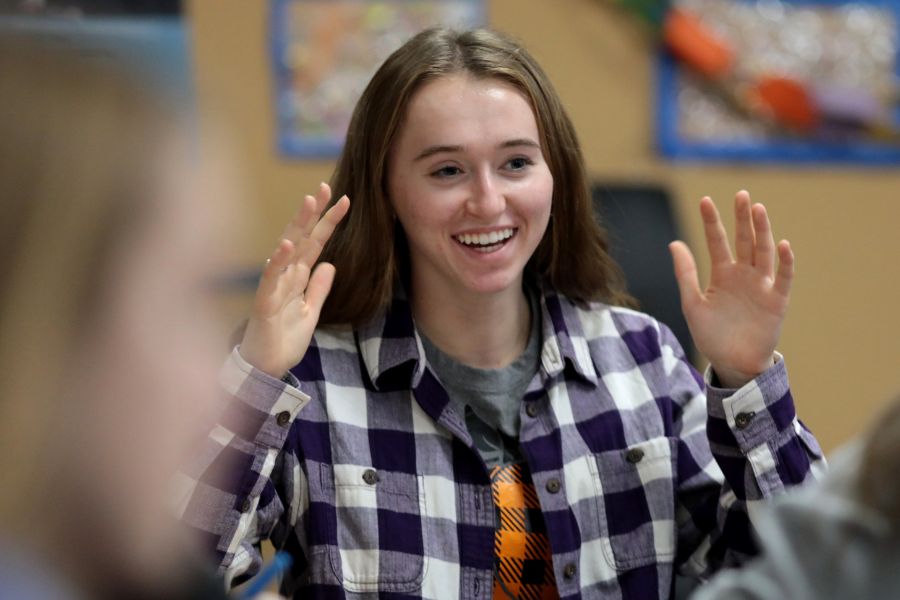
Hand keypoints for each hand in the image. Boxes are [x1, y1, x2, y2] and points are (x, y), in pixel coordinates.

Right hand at [240, 183, 349, 377]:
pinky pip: (271, 278)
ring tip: (308, 203)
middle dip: (313, 213)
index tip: (344, 200)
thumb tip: (330, 264)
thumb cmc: (283, 340)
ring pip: (286, 250)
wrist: (265, 369)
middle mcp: (285, 276)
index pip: (315, 243)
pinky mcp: (265, 303)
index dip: (329, 222)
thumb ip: (319, 288)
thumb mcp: (310, 312)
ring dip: (297, 226)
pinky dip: (278, 261)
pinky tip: (287, 246)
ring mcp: (274, 286)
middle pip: (302, 237)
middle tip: (325, 187)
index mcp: (298, 277)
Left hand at [669, 191, 792, 387]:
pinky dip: (785, 262)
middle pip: (744, 241)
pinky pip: (783, 278)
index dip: (712, 222)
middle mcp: (743, 275)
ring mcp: (762, 286)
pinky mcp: (777, 301)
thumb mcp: (693, 304)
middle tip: (742, 195)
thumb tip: (674, 243)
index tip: (705, 200)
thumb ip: (686, 274)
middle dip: (742, 218)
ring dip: (762, 232)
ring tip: (758, 209)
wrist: (732, 364)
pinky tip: (782, 244)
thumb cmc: (711, 335)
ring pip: (763, 253)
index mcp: (722, 274)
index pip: (717, 242)